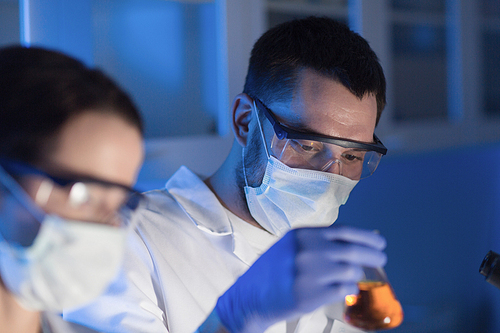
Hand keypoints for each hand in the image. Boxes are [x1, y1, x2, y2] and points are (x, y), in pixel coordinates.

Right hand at [214, 225, 386, 332]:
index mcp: (302, 234)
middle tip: (382, 258)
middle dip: (373, 254)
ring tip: (353, 277)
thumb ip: (318, 242)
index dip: (366, 236)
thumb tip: (356, 240)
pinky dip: (349, 289)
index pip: (344, 231)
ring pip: (351, 270)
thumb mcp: (291, 246)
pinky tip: (345, 290)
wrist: (249, 296)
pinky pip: (344, 289)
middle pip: (352, 249)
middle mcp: (307, 250)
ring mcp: (308, 272)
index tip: (380, 242)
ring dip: (357, 275)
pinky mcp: (310, 294)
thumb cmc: (273, 271)